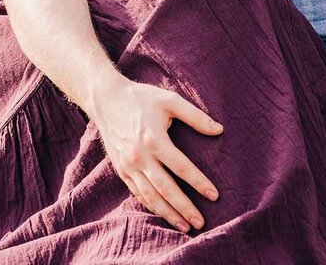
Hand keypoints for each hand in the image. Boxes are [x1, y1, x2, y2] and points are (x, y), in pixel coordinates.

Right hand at [89, 75, 221, 233]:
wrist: (106, 100)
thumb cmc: (142, 98)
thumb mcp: (170, 100)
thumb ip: (195, 116)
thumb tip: (219, 130)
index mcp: (154, 140)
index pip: (181, 167)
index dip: (199, 182)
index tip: (214, 196)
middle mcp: (140, 157)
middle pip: (166, 189)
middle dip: (184, 208)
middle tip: (201, 223)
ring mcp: (129, 166)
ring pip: (150, 196)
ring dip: (168, 214)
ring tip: (185, 227)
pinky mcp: (121, 170)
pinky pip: (138, 193)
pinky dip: (151, 206)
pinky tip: (164, 214)